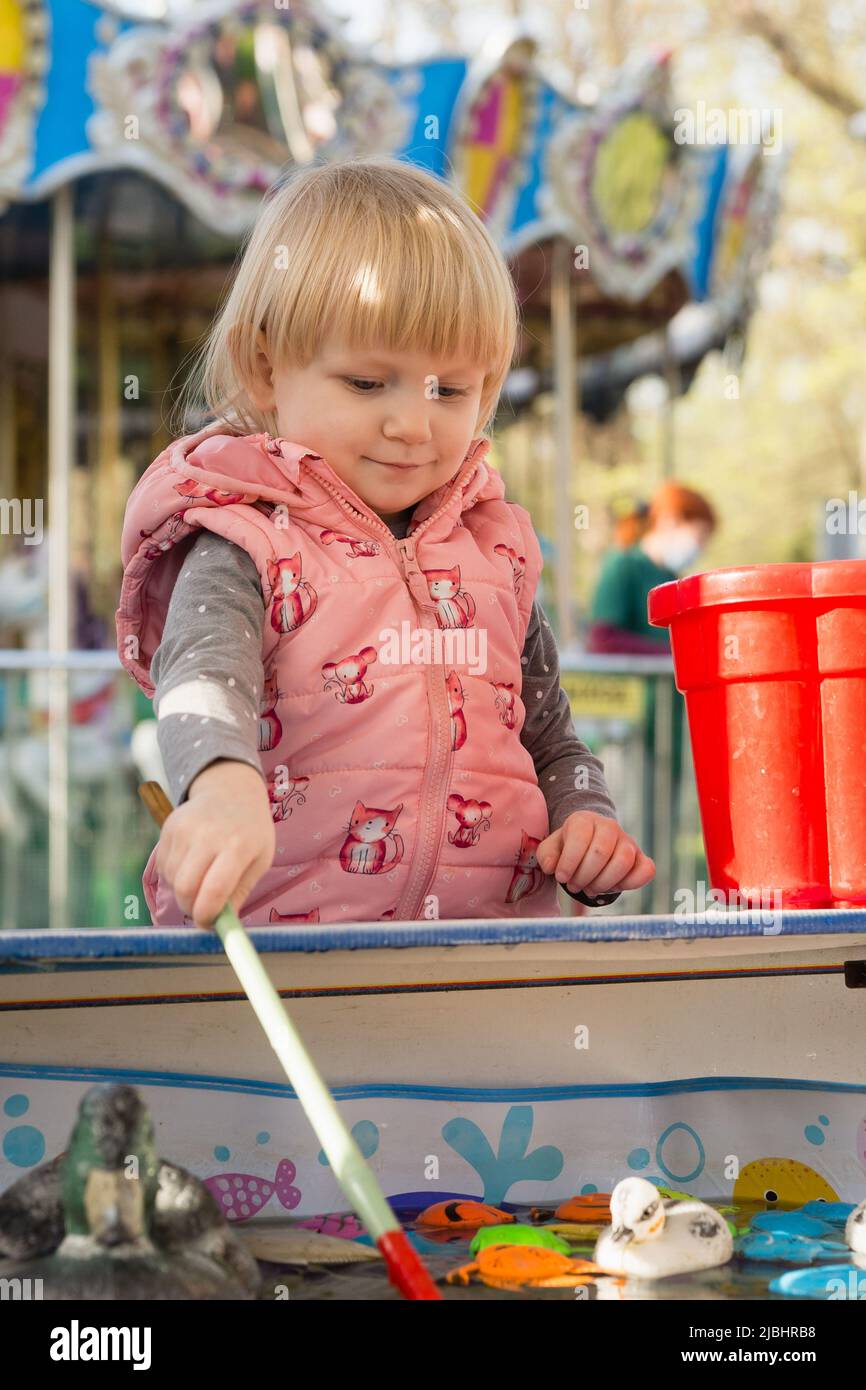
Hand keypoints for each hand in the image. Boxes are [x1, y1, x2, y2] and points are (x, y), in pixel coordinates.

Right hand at [155, 760, 274, 927]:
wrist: (231, 791)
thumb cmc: (251, 831)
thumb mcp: (259, 860)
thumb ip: (240, 893)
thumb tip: (224, 926)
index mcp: (238, 846)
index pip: (215, 889)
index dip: (207, 915)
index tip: (207, 924)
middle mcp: (208, 835)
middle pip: (186, 888)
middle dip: (191, 907)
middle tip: (201, 910)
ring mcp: (185, 829)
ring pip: (173, 879)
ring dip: (184, 891)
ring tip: (201, 879)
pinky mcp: (168, 827)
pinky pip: (164, 866)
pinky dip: (174, 875)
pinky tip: (191, 863)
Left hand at [536, 812, 654, 896]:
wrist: (590, 842)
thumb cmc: (569, 847)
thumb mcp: (552, 848)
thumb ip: (547, 855)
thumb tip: (552, 866)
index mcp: (584, 820)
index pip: (580, 837)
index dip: (569, 862)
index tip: (561, 877)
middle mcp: (609, 827)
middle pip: (601, 852)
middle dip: (584, 876)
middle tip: (574, 885)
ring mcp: (628, 841)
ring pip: (624, 861)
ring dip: (603, 882)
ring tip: (590, 888)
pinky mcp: (641, 858)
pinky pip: (646, 870)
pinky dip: (631, 884)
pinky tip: (612, 887)